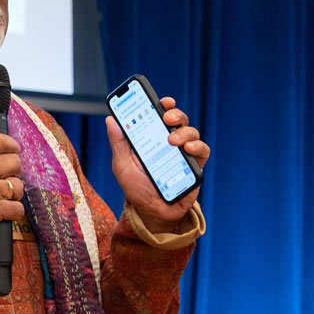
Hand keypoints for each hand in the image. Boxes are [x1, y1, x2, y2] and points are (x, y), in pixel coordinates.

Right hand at [0, 133, 23, 238]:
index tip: (15, 151)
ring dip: (15, 193)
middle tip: (7, 179)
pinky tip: (4, 211)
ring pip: (18, 185)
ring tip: (2, 197)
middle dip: (16, 171)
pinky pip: (18, 207)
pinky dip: (14, 211)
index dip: (12, 144)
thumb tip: (11, 151)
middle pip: (15, 161)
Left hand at [106, 97, 210, 230]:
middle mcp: (169, 143)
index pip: (159, 116)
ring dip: (183, 132)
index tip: (162, 100)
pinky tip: (189, 150)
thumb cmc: (137, 189)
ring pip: (191, 132)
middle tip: (166, 118)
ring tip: (172, 141)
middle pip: (178, 120)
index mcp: (151, 139)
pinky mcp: (195, 166)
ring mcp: (183, 153)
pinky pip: (202, 151)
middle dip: (175, 114)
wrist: (152, 213)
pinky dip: (198, 147)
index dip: (162, 105)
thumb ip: (118, 143)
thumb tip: (111, 120)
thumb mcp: (122, 165)